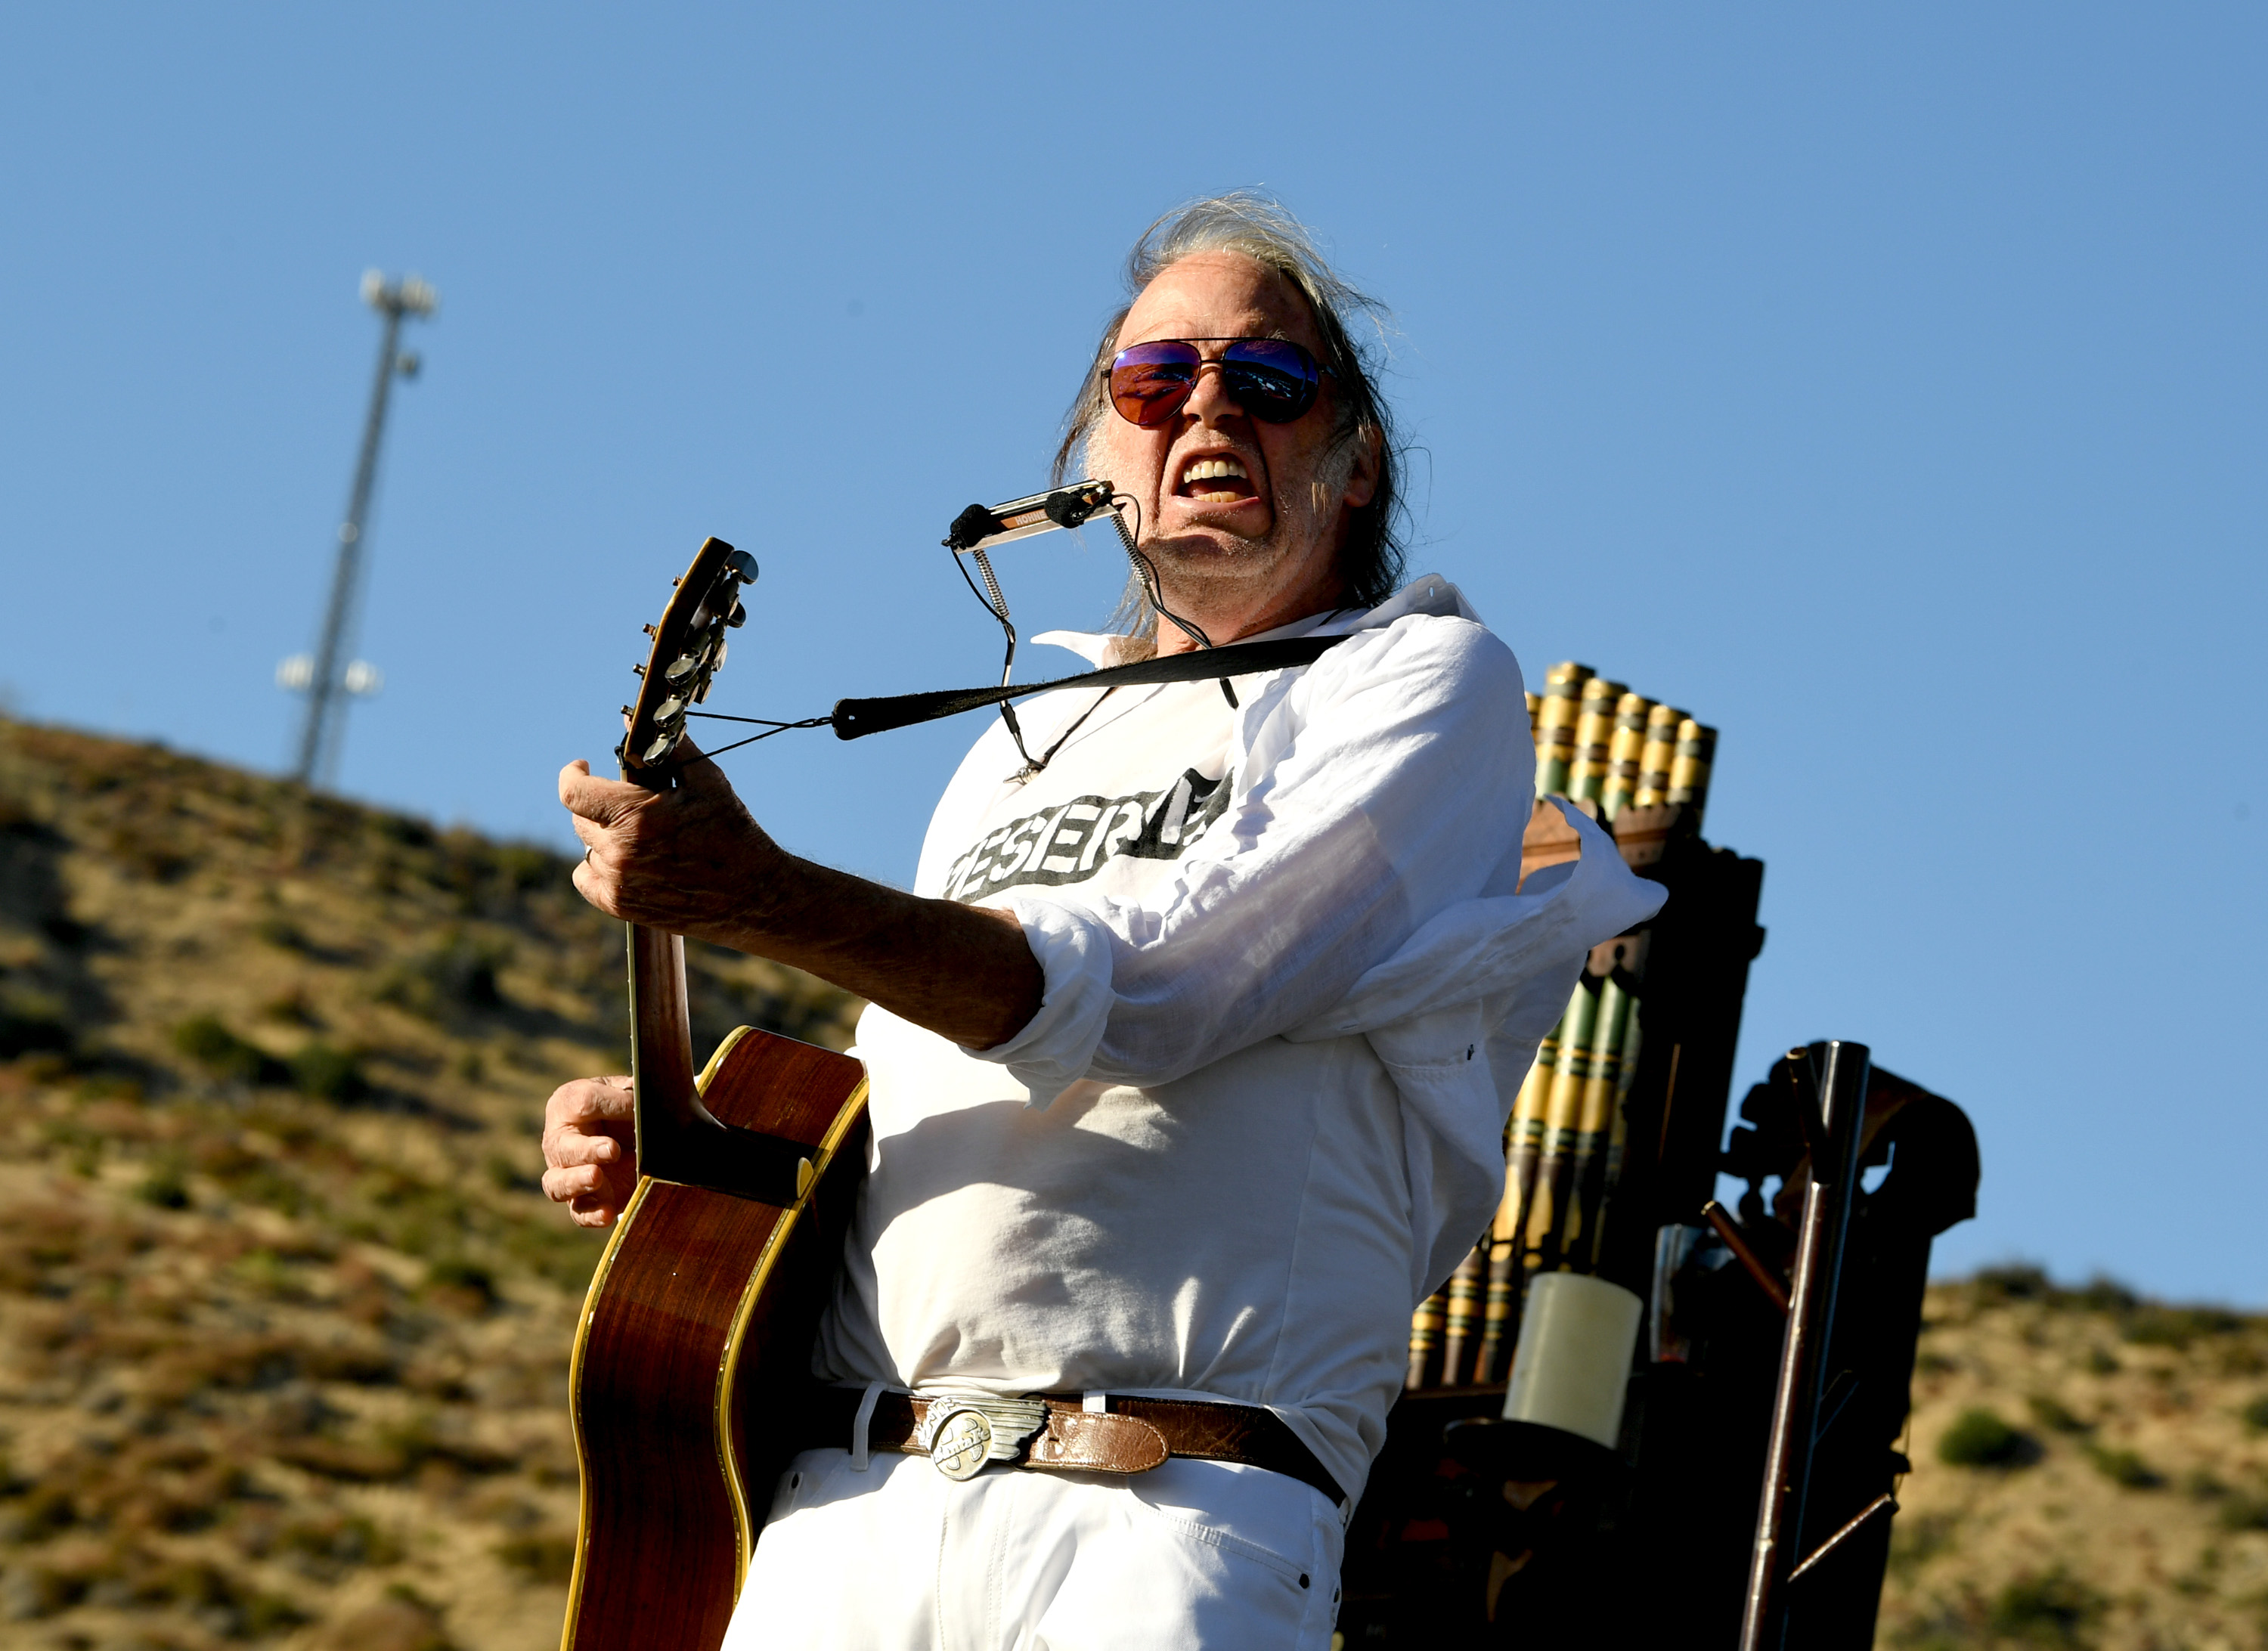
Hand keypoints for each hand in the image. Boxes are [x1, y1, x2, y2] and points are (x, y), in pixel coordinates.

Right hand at [542, 1075, 637, 1227]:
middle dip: (587, 1149)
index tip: (634, 1107)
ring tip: (597, 1177)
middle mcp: (560, 1141)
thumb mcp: (628, 1093)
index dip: (610, 1105)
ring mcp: (566, 1173)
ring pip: (557, 1184)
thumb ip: (630, 1097)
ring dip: (576, 1182)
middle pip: (563, 1146)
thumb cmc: (625, 1106)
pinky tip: (607, 1214)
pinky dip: (592, 1215)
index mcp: (568, 1104)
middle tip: (612, 1149)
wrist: (633, 1133)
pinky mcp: (583, 1200)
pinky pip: (579, 1213)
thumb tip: (640, 1108)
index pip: (582, 1101)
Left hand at [561, 737, 786, 944]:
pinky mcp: (621, 906)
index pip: (572, 792)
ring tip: (640, 835)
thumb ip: (669, 749)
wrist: (754, 893)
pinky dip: (597, 866)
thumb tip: (635, 723)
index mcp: (635, 816)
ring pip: (587, 847)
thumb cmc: (732, 832)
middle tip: (631, 803)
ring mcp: (618, 882)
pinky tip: (623, 860)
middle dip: (600, 804)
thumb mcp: (707, 781)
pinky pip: (585, 878)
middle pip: (580, 818)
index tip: (583, 766)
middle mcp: (619, 852)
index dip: (572, 773)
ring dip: (605, 836)